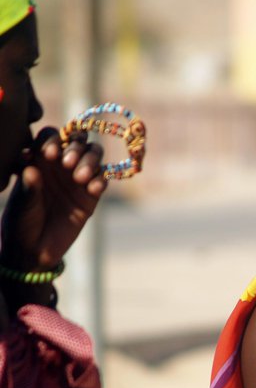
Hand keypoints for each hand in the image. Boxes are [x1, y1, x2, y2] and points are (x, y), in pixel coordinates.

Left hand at [0, 127, 105, 270]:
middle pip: (77, 140)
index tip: (51, 154)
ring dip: (91, 160)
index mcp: (39, 160)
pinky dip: (101, 180)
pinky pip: (103, 180)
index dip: (53, 139)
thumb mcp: (22, 204)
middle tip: (68, 163)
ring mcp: (78, 179)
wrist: (35, 250)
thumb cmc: (21, 222)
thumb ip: (29, 187)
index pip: (50, 137)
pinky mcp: (92, 196)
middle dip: (76, 147)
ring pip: (93, 155)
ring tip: (81, 178)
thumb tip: (33, 168)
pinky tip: (92, 190)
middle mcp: (60, 165)